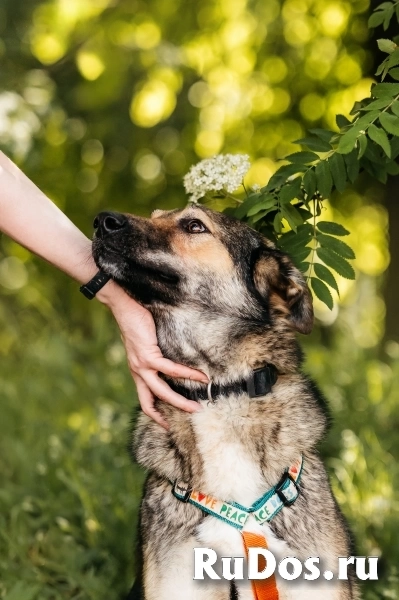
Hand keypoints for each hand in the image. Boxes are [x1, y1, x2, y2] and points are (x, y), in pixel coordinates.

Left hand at [97, 281, 207, 427]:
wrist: (124, 308)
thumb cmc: (136, 322)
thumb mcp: (144, 345)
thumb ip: (154, 356)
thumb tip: (172, 360)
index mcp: (137, 372)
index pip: (144, 400)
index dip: (154, 414)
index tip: (166, 425)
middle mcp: (138, 372)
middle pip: (152, 401)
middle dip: (172, 412)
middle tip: (191, 415)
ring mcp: (141, 366)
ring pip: (162, 391)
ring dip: (180, 401)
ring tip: (197, 406)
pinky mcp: (147, 356)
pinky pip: (171, 370)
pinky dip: (187, 374)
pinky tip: (200, 376)